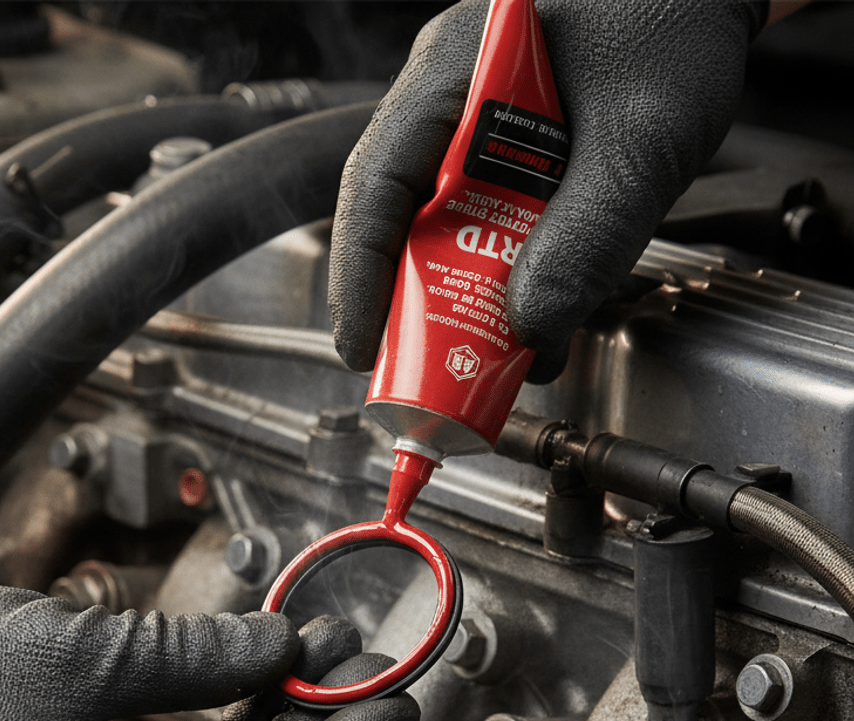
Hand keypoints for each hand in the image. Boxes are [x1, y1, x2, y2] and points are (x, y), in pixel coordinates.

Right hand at [328, 0, 765, 375]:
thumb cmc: (676, 22)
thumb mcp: (641, 136)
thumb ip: (591, 232)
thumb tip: (530, 325)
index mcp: (453, 74)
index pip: (375, 187)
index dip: (358, 278)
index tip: (363, 347)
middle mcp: (450, 103)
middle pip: (401, 220)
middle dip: (409, 304)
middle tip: (418, 372)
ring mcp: (478, 131)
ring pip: (445, 234)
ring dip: (465, 304)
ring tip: (484, 361)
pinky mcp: (512, 160)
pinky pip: (491, 232)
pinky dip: (509, 283)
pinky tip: (535, 322)